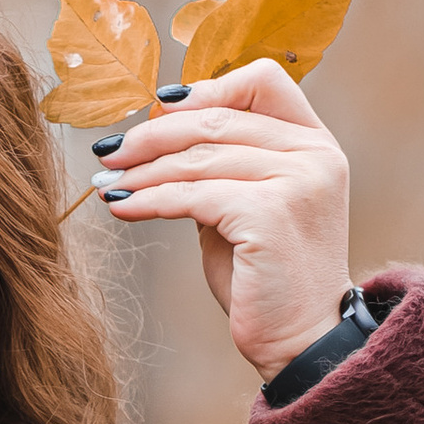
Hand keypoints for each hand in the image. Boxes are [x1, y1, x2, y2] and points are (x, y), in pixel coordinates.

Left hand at [92, 59, 351, 380]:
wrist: (301, 343)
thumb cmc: (266, 280)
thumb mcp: (245, 208)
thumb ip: (220, 167)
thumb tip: (158, 133)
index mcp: (316, 144)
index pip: (263, 80)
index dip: (207, 89)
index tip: (159, 111)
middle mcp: (314, 155)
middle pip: (216, 119)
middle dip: (152, 135)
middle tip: (109, 151)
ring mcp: (297, 182)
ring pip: (199, 157)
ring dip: (142, 170)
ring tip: (107, 182)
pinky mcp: (269, 214)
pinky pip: (192, 195)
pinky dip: (149, 199)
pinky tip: (121, 207)